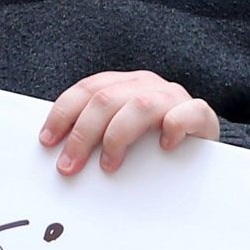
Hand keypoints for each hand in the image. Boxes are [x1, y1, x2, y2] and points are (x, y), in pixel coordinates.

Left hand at [39, 69, 220, 175]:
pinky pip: (185, 114)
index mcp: (121, 84)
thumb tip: (61, 154)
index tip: (47, 142)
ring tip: (108, 164)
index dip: (62, 115)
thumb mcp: (119, 130)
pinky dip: (172, 129)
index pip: (85, 90)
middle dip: (81, 135)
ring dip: (117, 137)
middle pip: (104, 100)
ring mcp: (172, 96)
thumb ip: (95, 131)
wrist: (201, 141)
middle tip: (69, 166)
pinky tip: (164, 147)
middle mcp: (145, 84)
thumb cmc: (152, 137)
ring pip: (139, 106)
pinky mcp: (199, 112)